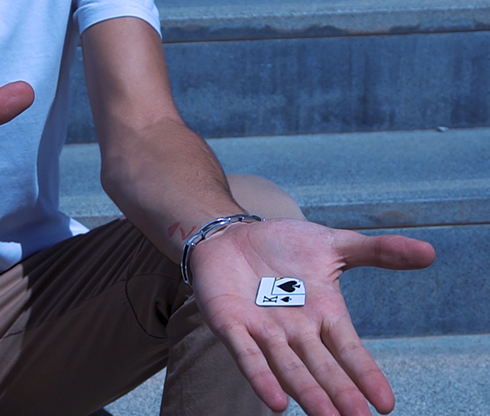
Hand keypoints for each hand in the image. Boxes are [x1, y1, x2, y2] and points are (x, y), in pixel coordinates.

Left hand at [190, 218, 434, 414]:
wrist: (231, 235)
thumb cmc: (283, 245)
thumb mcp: (334, 244)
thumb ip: (378, 251)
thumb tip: (430, 252)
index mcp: (323, 314)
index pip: (349, 350)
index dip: (366, 374)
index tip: (385, 404)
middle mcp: (296, 330)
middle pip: (321, 367)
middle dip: (339, 393)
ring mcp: (262, 330)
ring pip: (288, 367)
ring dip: (307, 393)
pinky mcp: (231, 324)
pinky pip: (246, 355)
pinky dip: (260, 376)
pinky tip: (275, 402)